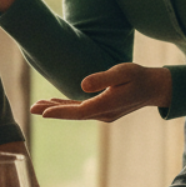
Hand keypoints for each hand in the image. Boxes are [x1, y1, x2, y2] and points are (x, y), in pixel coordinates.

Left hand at [29, 63, 171, 121]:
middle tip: (31, 108)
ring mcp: (103, 114)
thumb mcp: (122, 72)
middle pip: (73, 114)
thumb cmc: (138, 77)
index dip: (60, 111)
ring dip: (56, 109)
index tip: (43, 113)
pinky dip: (67, 107)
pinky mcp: (103, 110)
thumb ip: (103, 78)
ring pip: (75, 113)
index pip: (79, 111)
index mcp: (107, 105)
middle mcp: (104, 113)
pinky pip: (81, 110)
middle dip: (52, 111)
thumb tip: (82, 85)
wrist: (154, 88)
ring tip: (37, 106)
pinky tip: (54, 104)